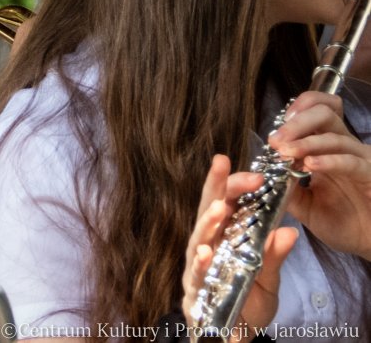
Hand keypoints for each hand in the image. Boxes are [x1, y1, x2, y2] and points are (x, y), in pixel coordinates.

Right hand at [182, 155, 295, 331]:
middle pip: (208, 212)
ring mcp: (198, 267)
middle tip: (227, 170)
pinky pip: (196, 275)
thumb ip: (275, 256)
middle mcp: (207, 245)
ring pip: (199, 238)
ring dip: (208, 222)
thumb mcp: (268, 278)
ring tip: (219, 208)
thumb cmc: (246, 300)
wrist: (233, 335)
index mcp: (224, 236)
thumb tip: (290, 231)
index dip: (224, 181)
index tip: (231, 160)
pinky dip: (200, 264)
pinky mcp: (194, 291)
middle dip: (216, 190)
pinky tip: (204, 252)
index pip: (222, 202)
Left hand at [271, 91, 370, 259]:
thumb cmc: (342, 223)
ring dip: (306, 141)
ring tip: (285, 151)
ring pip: (334, 136)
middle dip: (296, 122)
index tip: (276, 126)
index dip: (297, 110)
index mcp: (326, 148)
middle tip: (276, 140)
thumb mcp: (305, 206)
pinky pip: (351, 161)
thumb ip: (287, 188)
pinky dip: (328, 160)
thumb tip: (264, 174)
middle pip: (324, 113)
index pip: (316, 111)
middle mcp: (344, 147)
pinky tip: (310, 164)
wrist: (369, 244)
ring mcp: (360, 159)